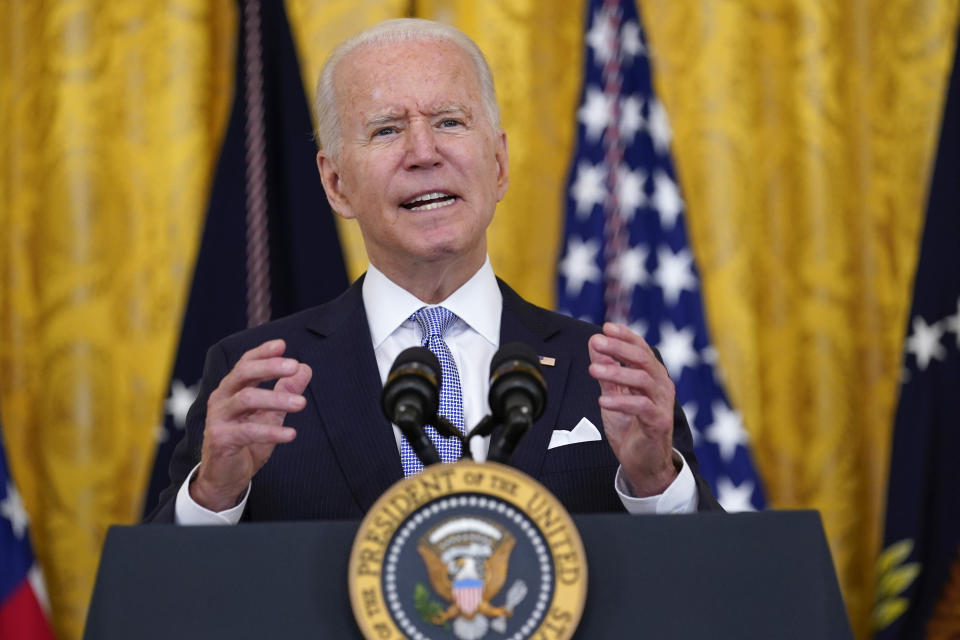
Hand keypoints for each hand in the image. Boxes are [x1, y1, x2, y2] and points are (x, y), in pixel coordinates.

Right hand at [191, 339, 311, 511]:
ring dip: (276, 398)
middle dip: (269, 366)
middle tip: (294, 365)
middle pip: (243, 373)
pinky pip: (248, 431)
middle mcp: (222, 399)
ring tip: (302, 403)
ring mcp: (218, 418)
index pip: (246, 364)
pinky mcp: (220, 439)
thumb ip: (285, 391)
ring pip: (247, 398)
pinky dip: (271, 432)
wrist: (225, 477)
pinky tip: (291, 434)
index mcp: (232, 389)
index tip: (282, 345)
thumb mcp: (270, 414)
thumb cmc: (246, 441)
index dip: (262, 352)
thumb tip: (304, 368)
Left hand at [588, 323, 676, 496]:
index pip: (641, 348)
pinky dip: (621, 402)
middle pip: (643, 359)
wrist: (643, 462)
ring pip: (643, 379)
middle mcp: (660, 385)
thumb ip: (607, 371)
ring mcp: (661, 403)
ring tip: (593, 371)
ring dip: (616, 372)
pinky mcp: (658, 422)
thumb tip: (595, 344)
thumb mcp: (613, 394)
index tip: (606, 327)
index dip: (625, 336)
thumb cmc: (630, 427)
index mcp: (651, 375)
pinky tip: (603, 401)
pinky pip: (642, 407)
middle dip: (619, 348)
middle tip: (597, 342)